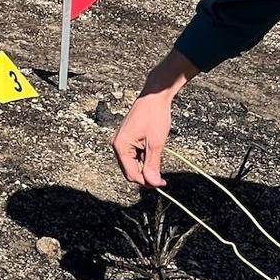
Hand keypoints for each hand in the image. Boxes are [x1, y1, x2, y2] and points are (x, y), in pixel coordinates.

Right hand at [110, 50, 197, 187]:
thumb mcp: (156, 143)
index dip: (147, 181)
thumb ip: (153, 165)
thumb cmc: (154, 115)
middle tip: (162, 178)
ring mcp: (122, 141)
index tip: (162, 183)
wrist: (155, 96)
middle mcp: (117, 145)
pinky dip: (144, 157)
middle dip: (145, 175)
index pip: (131, 174)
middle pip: (130, 171)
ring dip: (146, 165)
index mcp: (120, 147)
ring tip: (159, 157)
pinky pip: (134, 154)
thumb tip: (152, 183)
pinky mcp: (128, 138)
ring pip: (133, 163)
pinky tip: (154, 150)